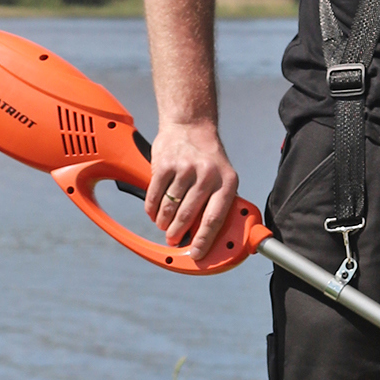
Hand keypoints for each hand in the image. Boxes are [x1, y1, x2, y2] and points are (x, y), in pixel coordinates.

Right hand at [145, 120, 239, 257]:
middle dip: (177, 234)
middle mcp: (207, 176)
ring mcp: (185, 169)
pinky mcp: (165, 164)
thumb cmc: (209, 157)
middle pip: (188, 216)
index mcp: (227, 182)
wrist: (191, 125)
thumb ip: (220, 202)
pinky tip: (154, 212)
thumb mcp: (224, 177)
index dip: (204, 240)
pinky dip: (152, 208)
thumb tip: (213, 235)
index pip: (214, 219)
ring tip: (163, 225)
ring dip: (164, 222)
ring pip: (169, 207)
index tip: (196, 254)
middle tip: (173, 240)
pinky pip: (155, 194)